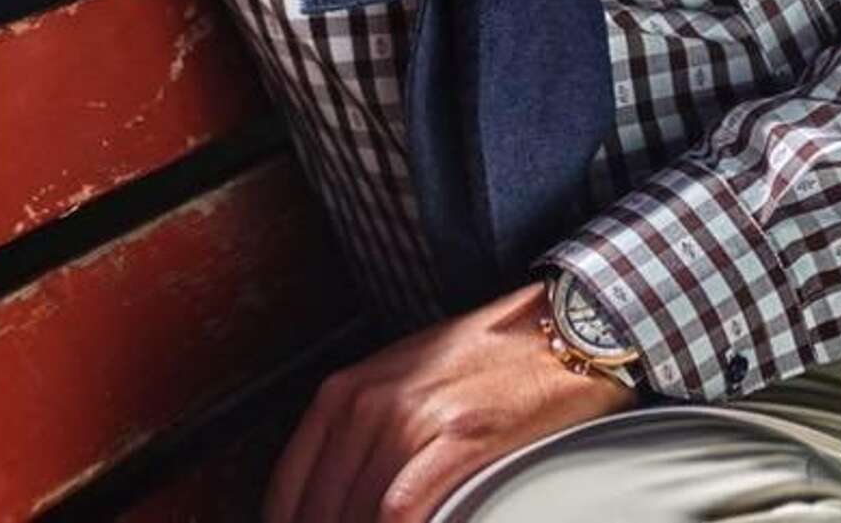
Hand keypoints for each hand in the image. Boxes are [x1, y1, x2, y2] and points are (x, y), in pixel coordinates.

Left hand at [263, 281, 634, 522]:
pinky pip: (401, 511)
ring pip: (356, 514)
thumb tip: (331, 500)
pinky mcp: (457, 439)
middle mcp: (369, 402)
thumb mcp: (399, 384)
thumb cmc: (479, 364)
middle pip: (321, 509)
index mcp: (346, 389)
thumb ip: (356, 435)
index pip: (287, 487)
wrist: (553, 336)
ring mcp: (411, 419)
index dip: (290, 522)